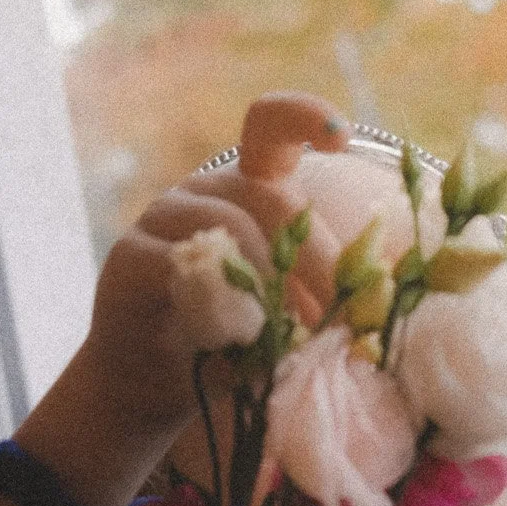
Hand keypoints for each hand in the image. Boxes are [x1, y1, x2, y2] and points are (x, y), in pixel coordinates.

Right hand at [79, 92, 351, 465]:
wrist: (153, 387)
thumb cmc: (231, 348)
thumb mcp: (287, 321)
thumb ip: (322, 305)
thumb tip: (375, 312)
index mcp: (248, 191)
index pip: (269, 128)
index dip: (304, 118)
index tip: (341, 136)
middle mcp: (206, 192)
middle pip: (269, 196)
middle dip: (318, 255)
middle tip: (350, 309)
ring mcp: (163, 218)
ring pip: (231, 228)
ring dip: (277, 283)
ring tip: (305, 336)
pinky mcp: (131, 257)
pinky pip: (181, 264)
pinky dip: (221, 299)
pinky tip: (245, 337)